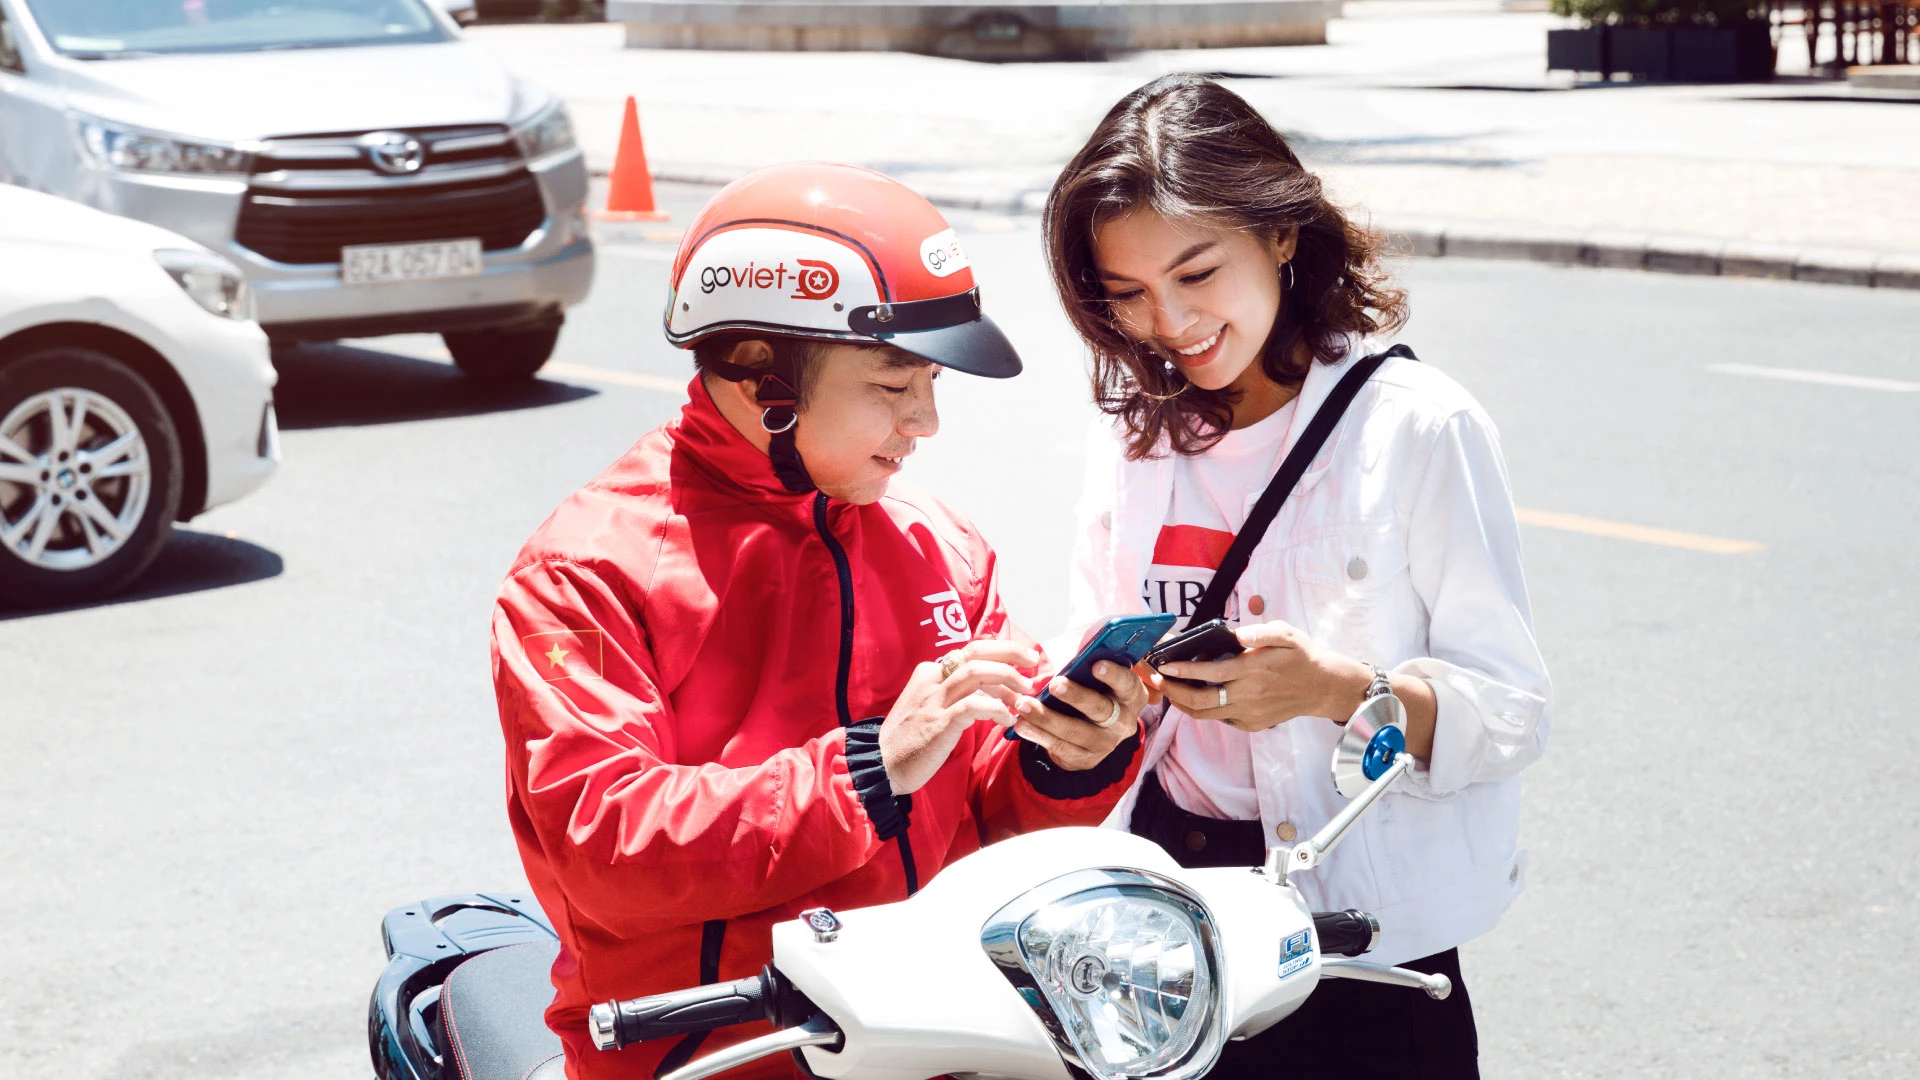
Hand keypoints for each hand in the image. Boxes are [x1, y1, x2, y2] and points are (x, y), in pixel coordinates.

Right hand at [882, 639, 1037, 794]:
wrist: (881, 763)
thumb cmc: (909, 738)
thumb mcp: (930, 706)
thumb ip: (956, 694)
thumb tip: (993, 691)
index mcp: (930, 672)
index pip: (971, 652)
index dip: (1001, 653)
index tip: (1023, 662)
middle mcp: (932, 678)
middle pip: (976, 653)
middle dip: (1009, 654)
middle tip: (1033, 663)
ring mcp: (934, 699)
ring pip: (976, 673)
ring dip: (1006, 680)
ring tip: (1024, 694)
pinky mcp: (939, 722)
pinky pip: (973, 706)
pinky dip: (995, 708)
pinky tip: (1007, 719)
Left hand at [1010, 660, 1147, 770]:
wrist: (1094, 732)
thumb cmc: (1094, 691)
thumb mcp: (1099, 678)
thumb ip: (1091, 664)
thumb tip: (1075, 649)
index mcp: (1132, 696)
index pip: (1128, 684)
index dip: (1114, 675)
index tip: (1095, 665)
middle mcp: (1123, 722)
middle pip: (1101, 710)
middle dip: (1077, 696)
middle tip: (1055, 684)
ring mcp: (1106, 744)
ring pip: (1076, 732)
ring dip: (1047, 718)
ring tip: (1024, 704)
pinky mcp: (1087, 759)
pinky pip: (1061, 748)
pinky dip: (1038, 735)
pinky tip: (1022, 725)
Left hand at [1150, 621, 1368, 732]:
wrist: (1322, 688)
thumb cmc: (1301, 656)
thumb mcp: (1287, 634)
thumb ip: (1261, 632)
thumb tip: (1237, 633)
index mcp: (1254, 670)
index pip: (1211, 672)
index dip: (1185, 670)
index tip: (1164, 665)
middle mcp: (1248, 695)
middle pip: (1201, 700)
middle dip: (1173, 690)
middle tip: (1156, 679)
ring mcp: (1249, 713)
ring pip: (1206, 714)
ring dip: (1182, 703)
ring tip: (1168, 689)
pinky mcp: (1251, 725)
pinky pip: (1220, 718)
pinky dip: (1203, 709)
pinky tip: (1194, 696)